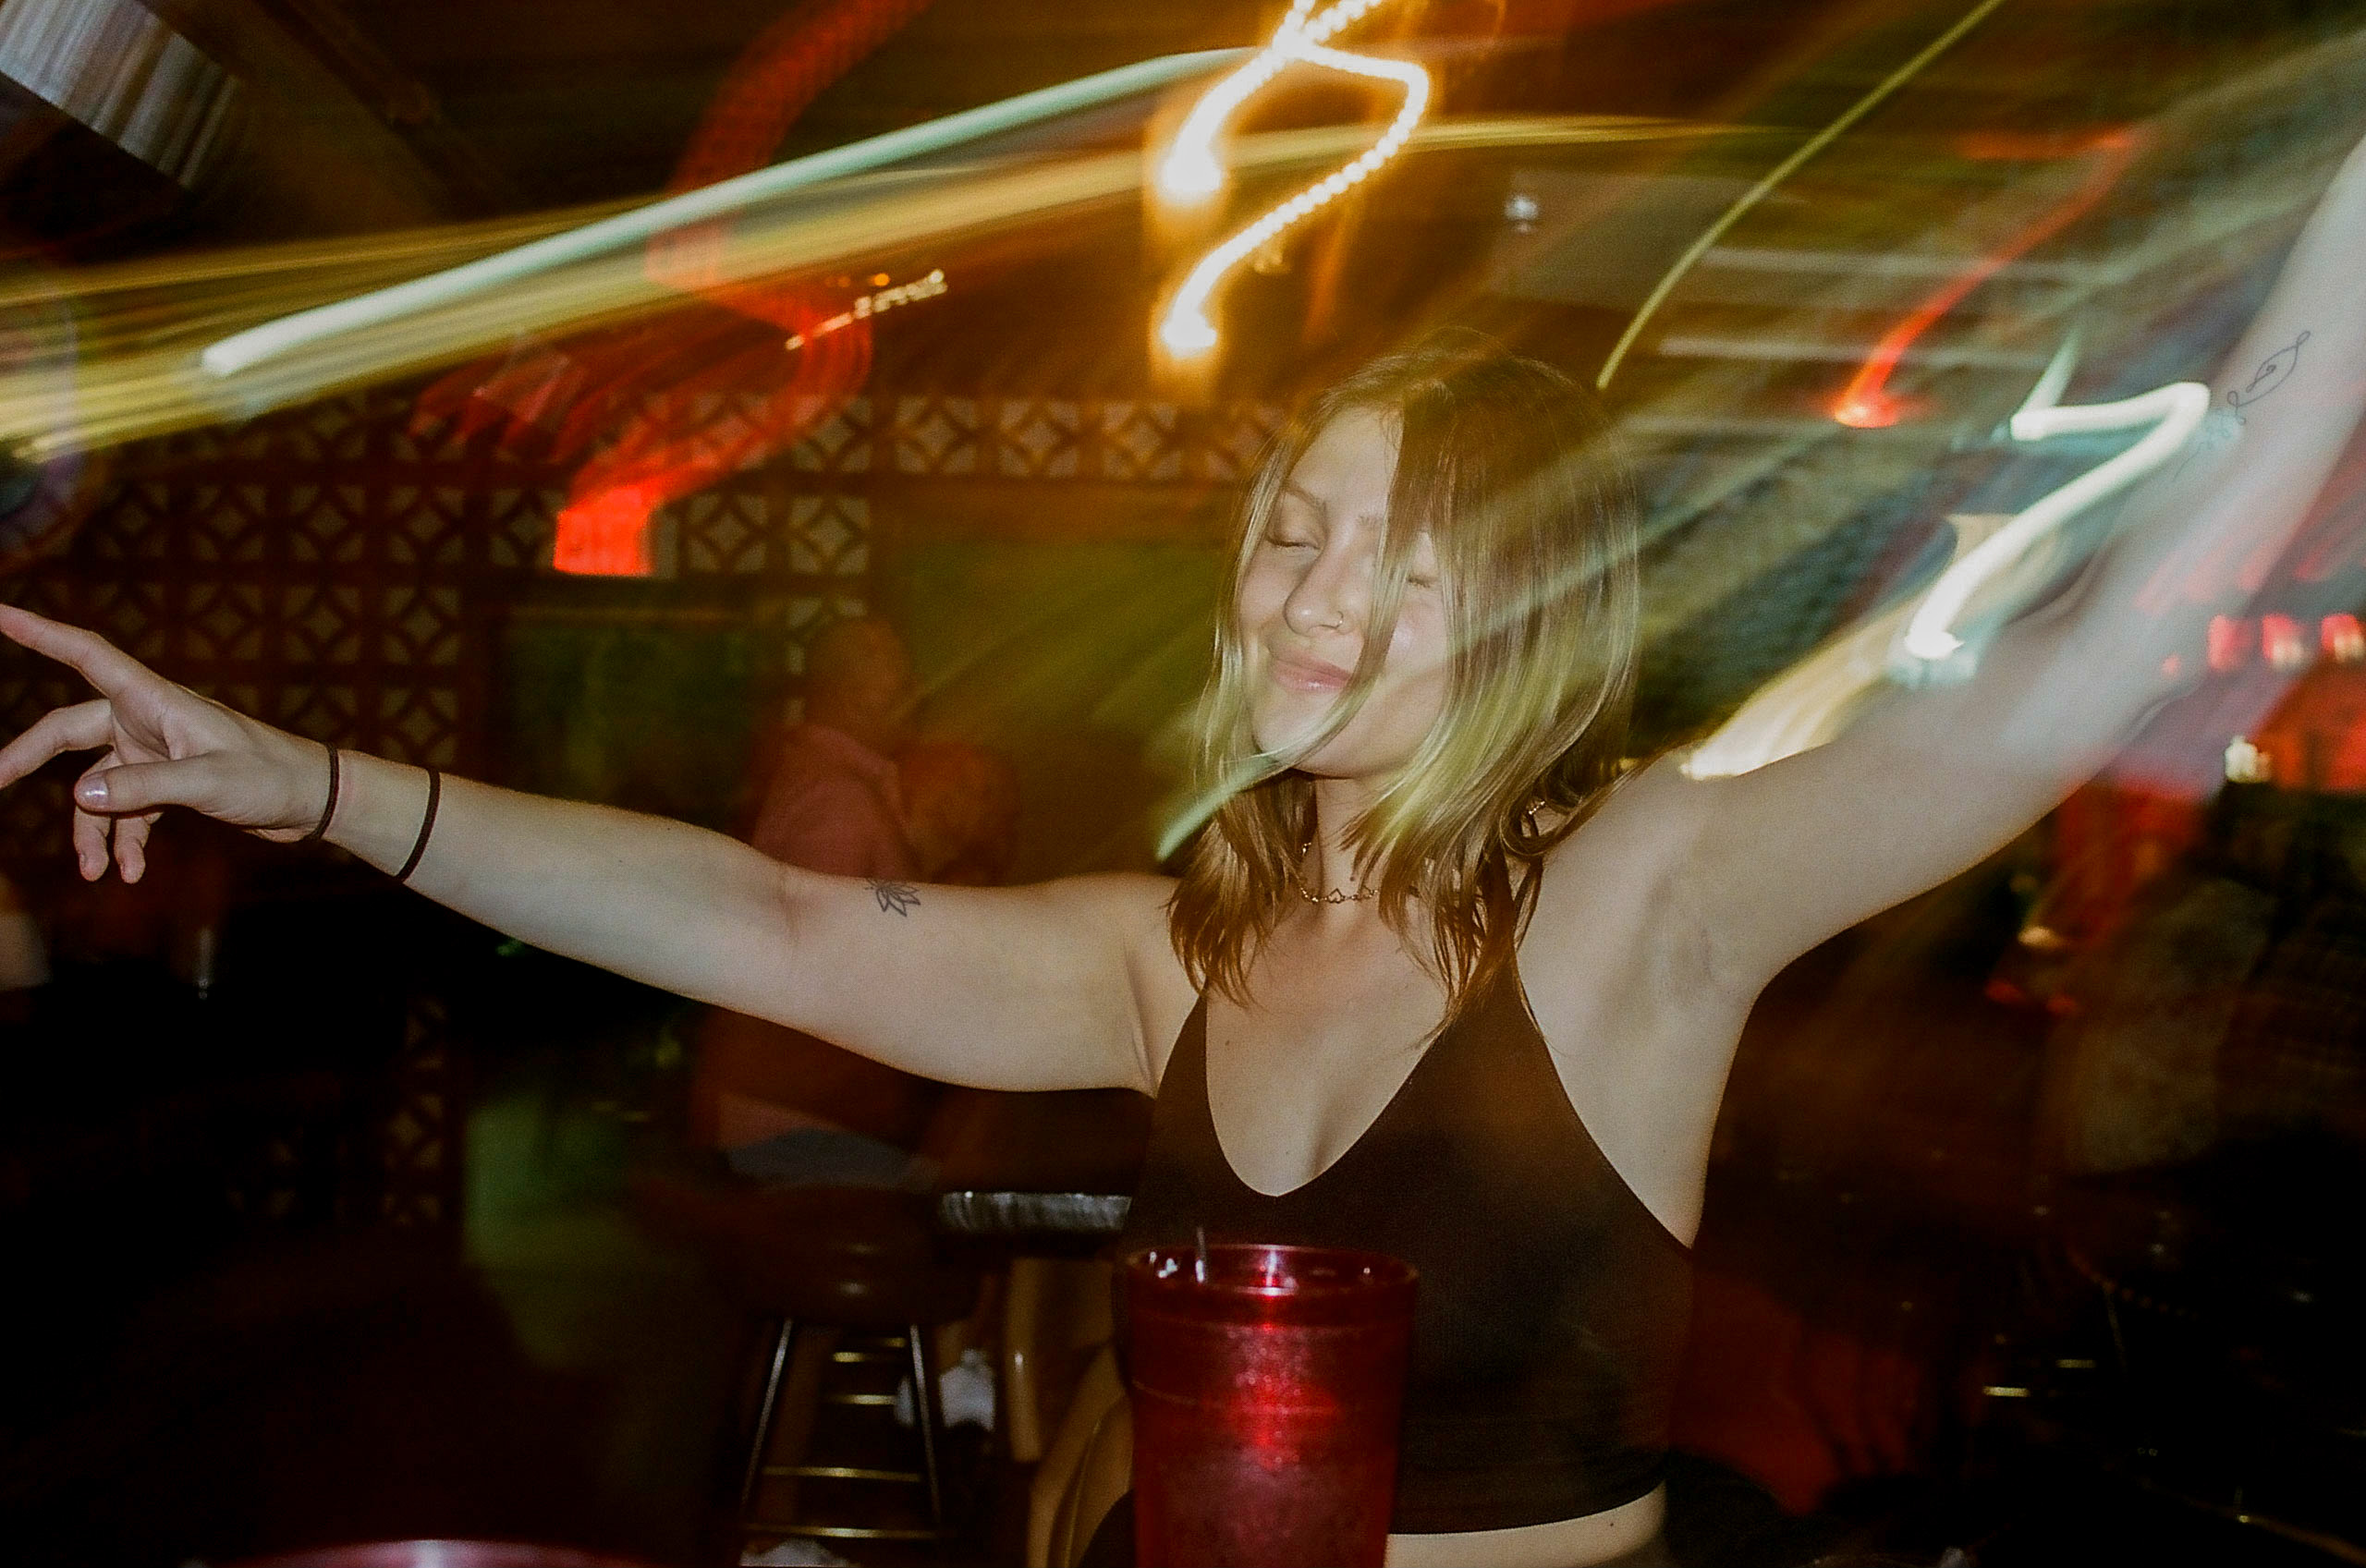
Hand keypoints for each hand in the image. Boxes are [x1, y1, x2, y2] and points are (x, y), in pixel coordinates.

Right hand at [0, 605, 333, 881]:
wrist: (311, 800)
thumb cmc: (271, 776)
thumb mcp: (208, 782)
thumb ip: (144, 787)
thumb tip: (81, 795)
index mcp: (155, 700)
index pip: (86, 655)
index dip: (40, 633)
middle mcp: (146, 720)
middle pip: (66, 732)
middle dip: (26, 759)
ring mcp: (153, 752)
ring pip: (95, 785)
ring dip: (90, 828)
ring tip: (94, 872)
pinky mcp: (166, 782)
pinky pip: (125, 810)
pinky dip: (123, 840)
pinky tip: (131, 872)